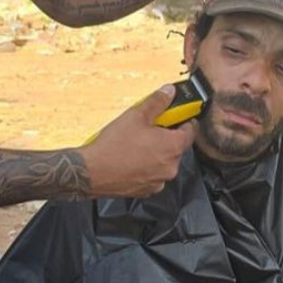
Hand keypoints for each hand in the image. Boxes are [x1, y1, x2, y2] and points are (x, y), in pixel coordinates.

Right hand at [79, 86, 195, 197]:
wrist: (91, 172)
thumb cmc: (113, 146)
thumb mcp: (136, 116)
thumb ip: (157, 102)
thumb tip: (168, 92)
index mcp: (173, 146)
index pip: (191, 131)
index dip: (185, 121)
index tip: (178, 115)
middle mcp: (171, 166)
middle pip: (176, 147)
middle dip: (166, 137)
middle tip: (149, 128)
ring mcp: (160, 181)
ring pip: (164, 162)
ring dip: (156, 153)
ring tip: (136, 144)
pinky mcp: (147, 190)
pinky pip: (153, 175)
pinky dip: (147, 167)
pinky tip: (131, 159)